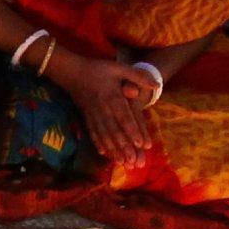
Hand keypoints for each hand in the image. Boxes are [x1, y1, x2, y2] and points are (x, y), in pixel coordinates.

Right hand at [55, 48, 159, 169]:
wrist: (72, 72)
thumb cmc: (98, 69)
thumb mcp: (119, 67)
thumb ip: (138, 76)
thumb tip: (157, 84)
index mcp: (112, 97)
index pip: (124, 117)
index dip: (133, 131)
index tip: (142, 144)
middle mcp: (102, 109)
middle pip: (115, 131)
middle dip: (124, 147)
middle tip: (134, 160)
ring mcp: (93, 115)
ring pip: (104, 135)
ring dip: (113, 149)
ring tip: (121, 161)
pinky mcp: (86, 117)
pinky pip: (93, 133)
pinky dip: (98, 144)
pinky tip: (103, 153)